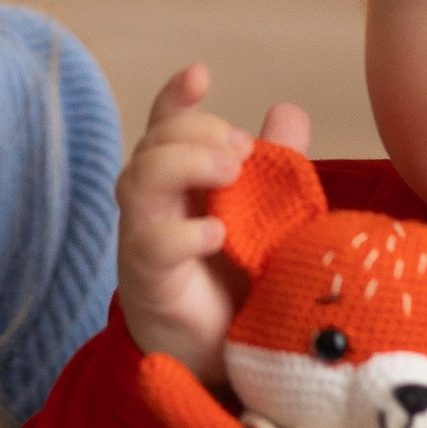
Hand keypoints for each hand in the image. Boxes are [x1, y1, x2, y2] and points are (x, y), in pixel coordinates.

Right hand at [115, 66, 311, 377]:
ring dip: (184, 165)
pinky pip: (152, 246)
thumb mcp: (266, 215)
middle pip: (152, 142)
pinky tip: (217, 233)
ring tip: (232, 173)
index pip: (166, 124)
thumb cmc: (236, 277)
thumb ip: (276, 166)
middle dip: (195, 132)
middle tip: (241, 150)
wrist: (220, 354)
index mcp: (180, 179)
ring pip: (138, 181)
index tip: (200, 73)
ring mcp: (144, 238)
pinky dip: (183, 233)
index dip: (176, 96)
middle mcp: (154, 202)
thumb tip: (288, 110)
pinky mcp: (149, 281)